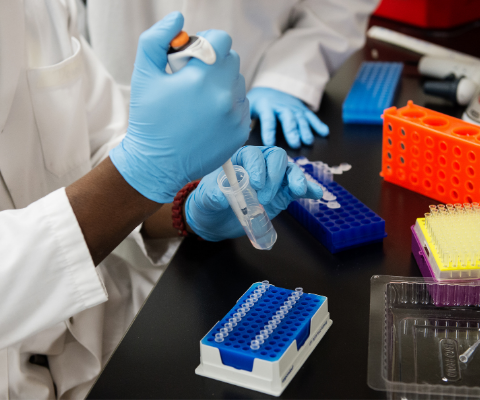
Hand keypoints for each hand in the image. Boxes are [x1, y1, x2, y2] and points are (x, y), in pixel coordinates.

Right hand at [110, 12, 249, 202]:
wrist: (157, 164)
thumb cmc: (149, 119)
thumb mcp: (144, 74)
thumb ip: (157, 39)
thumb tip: (178, 19)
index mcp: (202, 78)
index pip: (221, 40)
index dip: (206, 42)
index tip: (192, 57)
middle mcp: (224, 96)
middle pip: (232, 59)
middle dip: (215, 63)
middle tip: (193, 79)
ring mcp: (236, 116)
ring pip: (239, 83)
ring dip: (223, 84)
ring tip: (200, 101)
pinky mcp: (241, 132)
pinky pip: (242, 105)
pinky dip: (229, 105)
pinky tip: (209, 117)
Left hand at [185, 146, 322, 240]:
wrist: (215, 220)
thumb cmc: (208, 201)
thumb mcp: (206, 198)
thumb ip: (213, 194)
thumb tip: (222, 195)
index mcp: (240, 159)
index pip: (254, 155)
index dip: (258, 167)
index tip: (256, 185)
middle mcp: (260, 165)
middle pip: (276, 158)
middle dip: (275, 176)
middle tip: (264, 198)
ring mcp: (273, 179)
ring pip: (290, 170)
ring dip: (296, 178)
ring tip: (298, 190)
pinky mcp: (282, 193)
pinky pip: (298, 188)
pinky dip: (308, 188)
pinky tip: (315, 193)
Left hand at [247, 87, 328, 148]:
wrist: (271, 88)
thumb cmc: (259, 103)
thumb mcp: (249, 107)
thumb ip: (245, 120)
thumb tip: (239, 135)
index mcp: (266, 106)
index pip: (268, 119)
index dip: (268, 131)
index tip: (269, 143)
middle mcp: (282, 107)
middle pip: (288, 119)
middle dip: (292, 131)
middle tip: (295, 144)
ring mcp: (294, 108)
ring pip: (301, 119)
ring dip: (305, 130)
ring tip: (308, 141)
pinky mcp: (303, 110)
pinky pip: (312, 117)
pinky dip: (319, 124)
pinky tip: (324, 132)